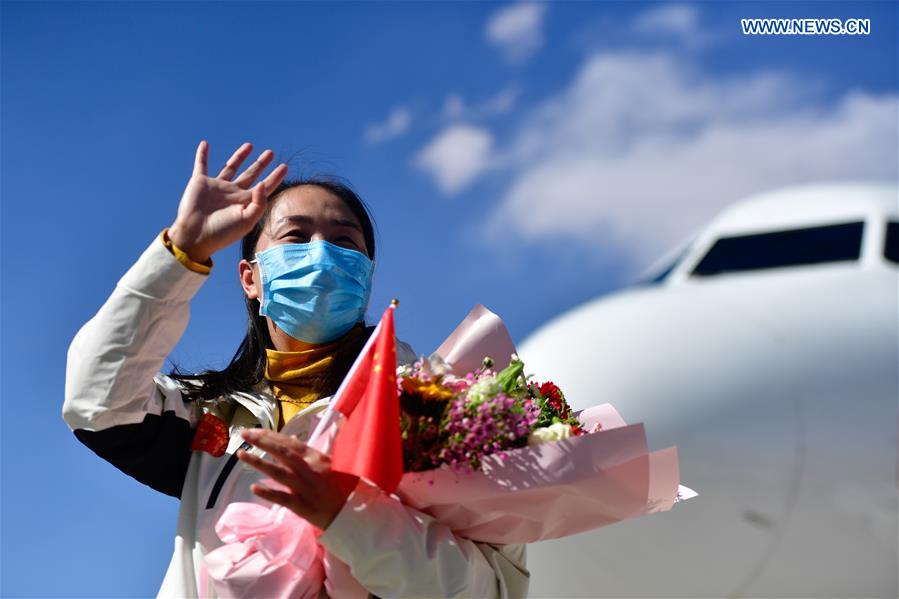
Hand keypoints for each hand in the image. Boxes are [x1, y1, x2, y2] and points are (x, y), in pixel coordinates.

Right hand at [168, 141, 288, 262]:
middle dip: (261, 164)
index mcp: (245, 203)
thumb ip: (259, 203)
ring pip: (231, 167)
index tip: (284, 166)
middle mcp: (233, 193)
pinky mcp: (200, 182)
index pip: (264, 187)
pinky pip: (201, 165)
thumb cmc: (222, 232)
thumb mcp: (247, 221)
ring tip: (250, 145)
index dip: (275, 177)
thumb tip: (263, 184)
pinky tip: (205, 144)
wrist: (196, 235)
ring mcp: (217, 187)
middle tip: (270, 153)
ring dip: (240, 156)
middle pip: (251, 175)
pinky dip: (202, 154)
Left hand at [236, 428, 358, 530]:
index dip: (271, 435)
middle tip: (243, 434)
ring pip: (278, 472)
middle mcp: (309, 469)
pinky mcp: (302, 506)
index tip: (254, 431)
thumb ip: (307, 453)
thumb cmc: (341, 486)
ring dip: (258, 463)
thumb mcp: (327, 463)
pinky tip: (254, 487)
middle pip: (282, 452)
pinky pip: (282, 498)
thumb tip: (289, 439)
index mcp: (316, 458)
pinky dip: (268, 492)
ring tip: (241, 455)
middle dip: (261, 442)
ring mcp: (304, 488)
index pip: (290, 443)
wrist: (352, 511)